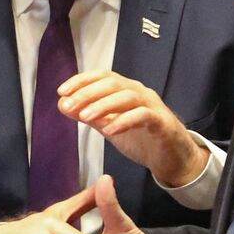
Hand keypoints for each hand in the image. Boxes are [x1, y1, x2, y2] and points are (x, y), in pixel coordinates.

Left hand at [58, 70, 208, 186]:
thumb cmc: (140, 138)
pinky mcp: (162, 122)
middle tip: (69, 106)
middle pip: (112, 83)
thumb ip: (88, 114)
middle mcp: (138, 92)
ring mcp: (152, 105)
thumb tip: (62, 104)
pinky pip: (143, 116)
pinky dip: (125, 121)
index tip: (61, 91)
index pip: (102, 76)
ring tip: (84, 117)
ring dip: (103, 105)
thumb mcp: (109, 125)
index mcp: (124, 89)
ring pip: (127, 96)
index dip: (81, 80)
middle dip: (87, 93)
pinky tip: (109, 131)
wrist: (171, 158)